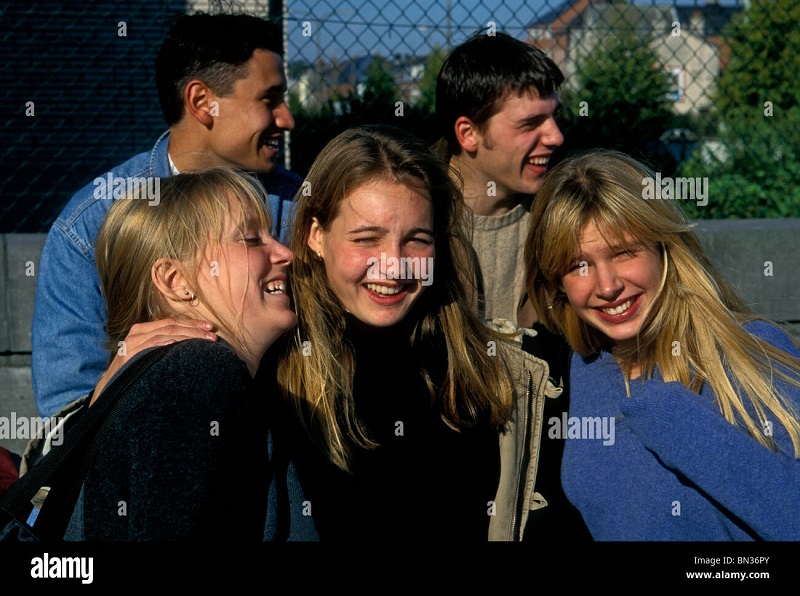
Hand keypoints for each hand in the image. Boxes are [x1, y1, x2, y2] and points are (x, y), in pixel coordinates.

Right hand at [90, 318, 217, 404]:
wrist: (111, 386)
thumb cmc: (136, 370)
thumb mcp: (151, 353)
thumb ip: (166, 344)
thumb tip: (195, 342)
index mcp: (145, 329)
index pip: (173, 321)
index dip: (192, 323)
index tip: (210, 328)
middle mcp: (138, 332)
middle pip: (171, 326)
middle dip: (194, 330)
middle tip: (213, 336)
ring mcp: (133, 342)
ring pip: (165, 333)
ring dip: (187, 337)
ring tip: (204, 342)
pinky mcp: (129, 354)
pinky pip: (151, 345)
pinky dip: (165, 343)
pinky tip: (177, 344)